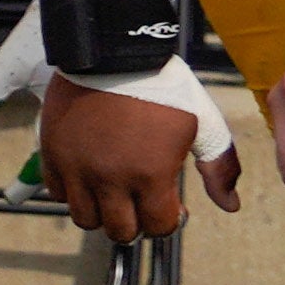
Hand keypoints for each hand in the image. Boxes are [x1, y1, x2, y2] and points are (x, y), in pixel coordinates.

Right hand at [42, 76, 236, 235]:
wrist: (114, 53)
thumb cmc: (165, 87)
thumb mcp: (203, 123)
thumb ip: (219, 166)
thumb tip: (231, 206)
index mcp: (150, 175)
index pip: (157, 227)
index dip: (168, 220)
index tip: (171, 206)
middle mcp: (110, 179)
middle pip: (120, 231)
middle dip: (136, 223)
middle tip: (141, 204)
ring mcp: (77, 168)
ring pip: (85, 219)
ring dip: (102, 213)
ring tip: (113, 193)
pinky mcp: (53, 153)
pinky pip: (57, 192)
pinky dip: (73, 192)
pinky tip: (90, 176)